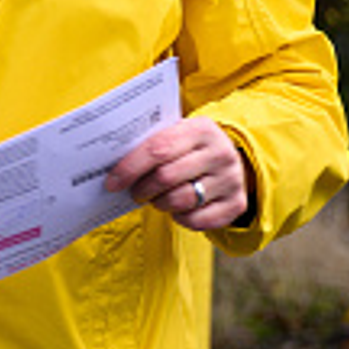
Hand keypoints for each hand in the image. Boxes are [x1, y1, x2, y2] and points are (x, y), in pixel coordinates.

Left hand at [104, 116, 249, 230]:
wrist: (230, 159)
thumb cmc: (190, 148)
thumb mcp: (176, 135)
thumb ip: (151, 145)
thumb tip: (111, 167)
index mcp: (201, 129)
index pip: (158, 149)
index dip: (130, 168)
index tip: (112, 182)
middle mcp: (221, 153)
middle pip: (166, 177)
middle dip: (142, 188)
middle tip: (135, 192)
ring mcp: (231, 179)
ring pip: (180, 200)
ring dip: (160, 203)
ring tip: (156, 198)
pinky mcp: (236, 204)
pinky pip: (196, 220)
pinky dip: (180, 218)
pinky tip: (177, 209)